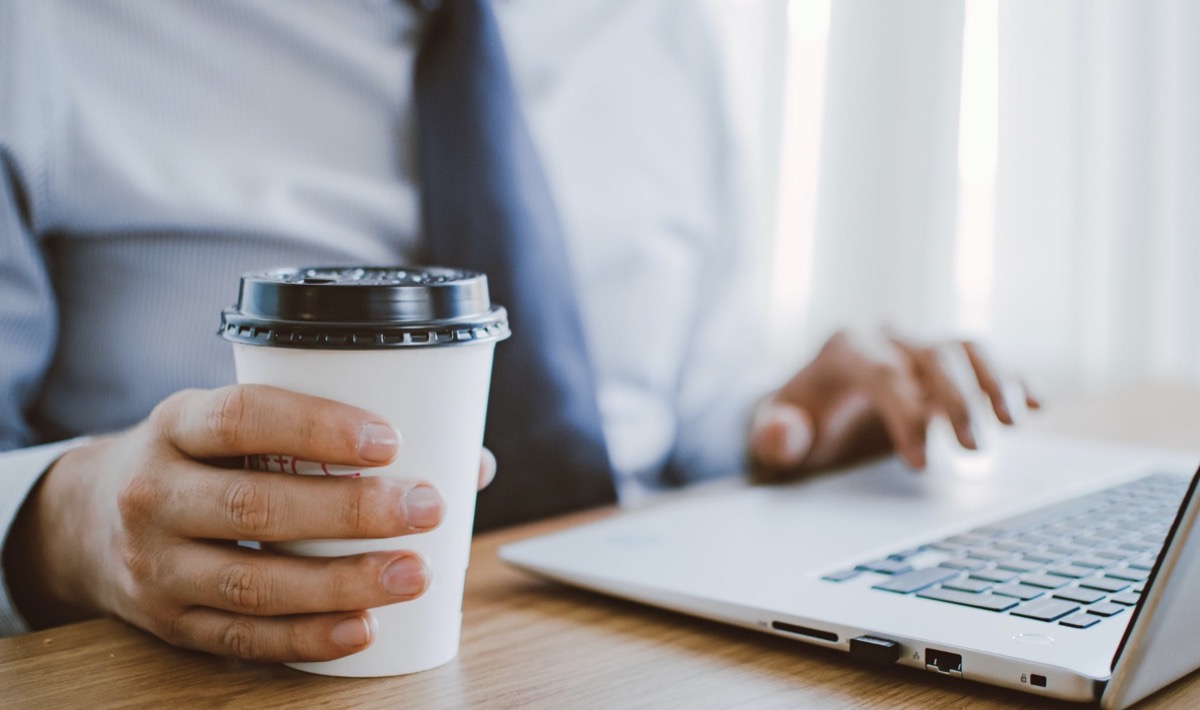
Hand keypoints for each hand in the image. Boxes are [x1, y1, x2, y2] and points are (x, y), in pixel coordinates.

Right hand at [3, 384, 496, 661]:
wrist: (87, 520)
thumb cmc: (201, 459)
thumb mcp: (239, 426)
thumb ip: (333, 434)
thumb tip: (467, 461)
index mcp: (177, 424)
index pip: (244, 418)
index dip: (317, 427)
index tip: (388, 440)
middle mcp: (154, 493)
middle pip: (254, 506)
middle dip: (350, 512)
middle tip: (425, 509)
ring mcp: (155, 566)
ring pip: (252, 583)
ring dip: (341, 583)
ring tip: (413, 575)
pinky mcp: (169, 624)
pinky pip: (242, 640)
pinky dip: (307, 639)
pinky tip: (363, 628)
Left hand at [749, 329, 1038, 481]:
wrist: (813, 400)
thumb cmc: (797, 419)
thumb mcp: (775, 432)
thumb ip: (774, 435)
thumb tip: (786, 433)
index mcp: (847, 348)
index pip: (884, 374)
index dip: (905, 416)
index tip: (920, 464)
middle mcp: (891, 337)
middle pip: (935, 355)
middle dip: (958, 400)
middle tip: (974, 450)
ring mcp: (924, 345)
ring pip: (969, 347)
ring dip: (998, 381)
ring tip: (1016, 423)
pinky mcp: (950, 361)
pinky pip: (990, 360)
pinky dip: (1016, 377)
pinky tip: (1041, 403)